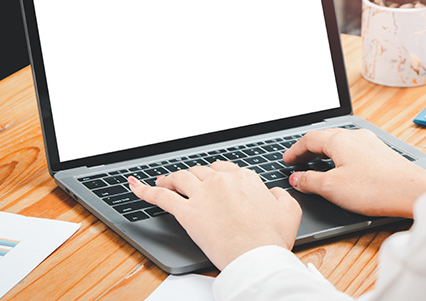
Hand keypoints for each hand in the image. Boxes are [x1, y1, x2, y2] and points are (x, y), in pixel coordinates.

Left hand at [128, 161, 301, 269]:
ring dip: (170, 178)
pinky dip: (145, 190)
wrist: (256, 257)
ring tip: (164, 182)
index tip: (212, 180)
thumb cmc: (272, 239)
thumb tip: (273, 193)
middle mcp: (221, 181)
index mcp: (245, 178)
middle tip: (187, 183)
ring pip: (180, 178)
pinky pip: (160, 197)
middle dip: (193, 176)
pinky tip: (135, 186)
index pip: (224, 168)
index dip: (216, 174)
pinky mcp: (187, 213)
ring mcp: (202, 195)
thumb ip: (280, 196)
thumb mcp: (290, 211)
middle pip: (201, 171)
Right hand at [283, 128, 425, 218]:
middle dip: (308, 150)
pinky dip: (340, 157)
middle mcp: (355, 136)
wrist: (411, 191)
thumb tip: (296, 179)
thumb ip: (310, 181)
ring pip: (340, 143)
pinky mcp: (380, 154)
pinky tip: (342, 170)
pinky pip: (353, 150)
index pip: (309, 139)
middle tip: (297, 162)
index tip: (287, 160)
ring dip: (324, 153)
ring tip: (316, 165)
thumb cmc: (375, 188)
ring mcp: (370, 143)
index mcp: (339, 139)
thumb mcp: (333, 187)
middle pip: (324, 138)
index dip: (294, 150)